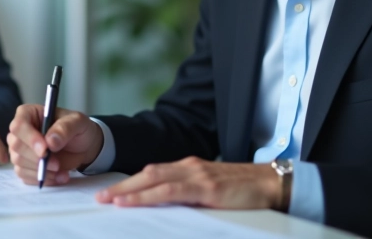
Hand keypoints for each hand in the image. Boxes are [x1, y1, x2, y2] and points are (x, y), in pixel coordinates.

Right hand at [7, 104, 103, 185]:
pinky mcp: (25, 166)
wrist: (83, 147)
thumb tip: (50, 141)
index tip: (45, 150)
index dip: (30, 138)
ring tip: (61, 171)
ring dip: (40, 171)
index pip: (19, 125)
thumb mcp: (78, 122)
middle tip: (56, 164)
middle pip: (16, 146)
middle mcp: (21, 132)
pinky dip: (43, 179)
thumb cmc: (78, 128)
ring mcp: (21, 150)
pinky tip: (59, 177)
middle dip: (36, 158)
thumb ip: (65, 128)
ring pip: (19, 163)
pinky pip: (26, 176)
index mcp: (29, 114)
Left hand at [95, 157, 281, 208]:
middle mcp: (189, 166)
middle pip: (148, 173)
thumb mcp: (212, 191)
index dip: (132, 182)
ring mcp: (197, 174)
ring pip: (154, 179)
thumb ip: (191, 195)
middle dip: (123, 185)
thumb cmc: (244, 191)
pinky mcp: (205, 186)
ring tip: (109, 200)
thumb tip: (168, 206)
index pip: (154, 173)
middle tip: (100, 197)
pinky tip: (133, 201)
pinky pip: (170, 191)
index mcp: (190, 167)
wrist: (271, 182)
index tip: (113, 192)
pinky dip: (148, 195)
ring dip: (129, 190)